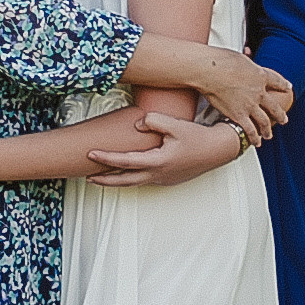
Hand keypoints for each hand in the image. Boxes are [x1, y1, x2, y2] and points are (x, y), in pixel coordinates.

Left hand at [85, 111, 246, 189]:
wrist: (217, 150)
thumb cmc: (198, 138)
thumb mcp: (176, 124)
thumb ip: (153, 121)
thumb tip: (137, 123)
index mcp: (157, 162)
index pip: (125, 162)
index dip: (105, 158)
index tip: (90, 153)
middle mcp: (158, 174)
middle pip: (124, 181)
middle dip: (104, 180)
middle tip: (87, 177)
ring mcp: (163, 179)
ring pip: (133, 183)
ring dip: (116, 180)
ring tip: (101, 176)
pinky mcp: (168, 179)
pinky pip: (144, 180)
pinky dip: (131, 178)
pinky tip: (127, 172)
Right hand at [200, 47, 291, 141]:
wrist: (210, 71)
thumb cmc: (221, 60)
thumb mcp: (240, 58)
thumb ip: (247, 62)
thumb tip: (247, 56)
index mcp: (260, 75)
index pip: (277, 82)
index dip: (283, 86)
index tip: (288, 88)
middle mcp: (259, 92)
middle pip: (274, 106)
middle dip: (280, 115)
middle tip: (284, 120)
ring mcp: (250, 105)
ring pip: (264, 121)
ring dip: (267, 129)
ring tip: (269, 135)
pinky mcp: (239, 115)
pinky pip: (250, 130)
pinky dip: (254, 137)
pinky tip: (256, 142)